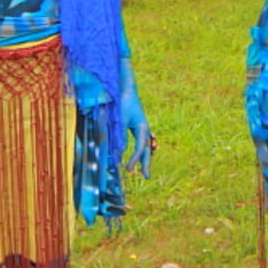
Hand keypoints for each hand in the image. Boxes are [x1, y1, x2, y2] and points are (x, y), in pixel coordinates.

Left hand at [119, 61, 153, 175]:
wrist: (127, 90)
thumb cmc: (123, 104)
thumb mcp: (120, 120)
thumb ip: (120, 136)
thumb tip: (120, 153)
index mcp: (142, 128)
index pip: (139, 148)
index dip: (134, 160)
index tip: (127, 169)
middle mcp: (145, 129)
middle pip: (147, 150)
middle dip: (146, 164)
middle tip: (146, 177)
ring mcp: (143, 128)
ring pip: (146, 147)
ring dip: (146, 158)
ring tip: (145, 170)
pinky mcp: (139, 127)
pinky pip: (143, 142)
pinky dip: (143, 150)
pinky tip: (142, 155)